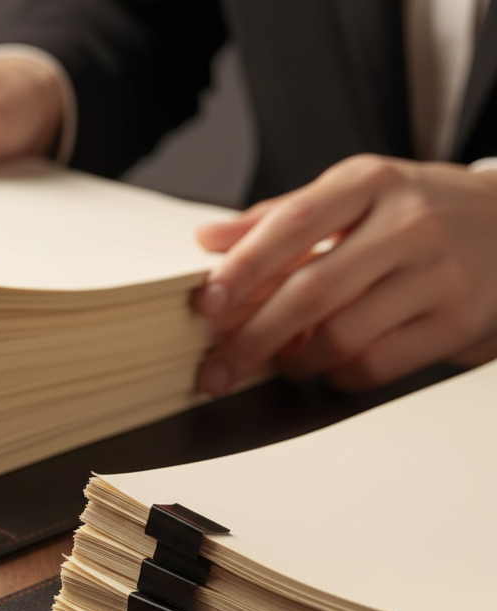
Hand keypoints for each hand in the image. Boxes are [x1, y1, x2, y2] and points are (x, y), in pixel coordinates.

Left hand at [192, 154, 496, 392]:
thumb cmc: (420, 214)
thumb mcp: (356, 195)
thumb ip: (280, 217)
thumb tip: (210, 240)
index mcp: (372, 183)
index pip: (295, 223)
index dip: (244, 267)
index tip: (207, 303)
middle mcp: (408, 224)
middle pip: (311, 291)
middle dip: (251, 339)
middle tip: (215, 371)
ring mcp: (437, 275)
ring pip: (342, 337)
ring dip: (296, 363)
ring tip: (282, 362)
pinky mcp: (456, 322)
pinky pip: (376, 366)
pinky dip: (338, 376)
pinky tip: (330, 366)